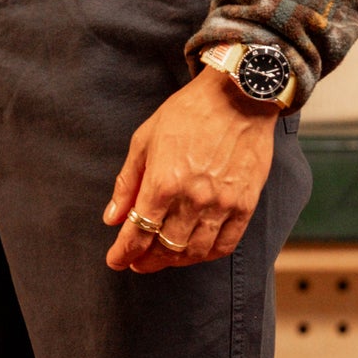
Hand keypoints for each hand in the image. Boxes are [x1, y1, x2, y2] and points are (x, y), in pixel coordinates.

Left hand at [103, 67, 280, 272]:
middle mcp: (192, 199)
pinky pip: (225, 245)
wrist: (238, 95)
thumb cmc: (188, 113)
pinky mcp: (245, 205)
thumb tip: (112, 218)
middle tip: (138, 262)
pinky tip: (196, 251)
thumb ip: (127, 183)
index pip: (138, 234)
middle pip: (165, 248)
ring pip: (194, 252)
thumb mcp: (145, 140)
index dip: (123, 253)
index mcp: (163, 182)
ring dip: (175, 260)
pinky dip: (207, 255)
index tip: (116, 261)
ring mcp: (221, 205)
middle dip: (146, 260)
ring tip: (165, 256)